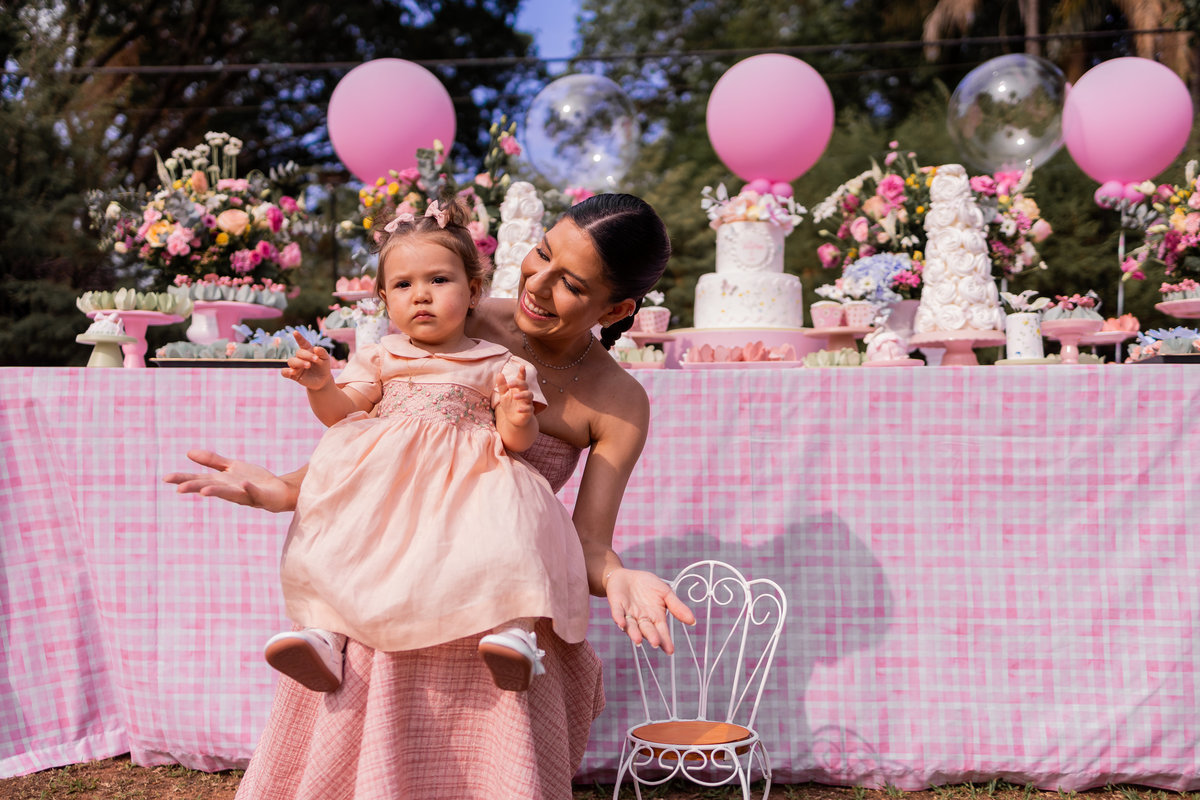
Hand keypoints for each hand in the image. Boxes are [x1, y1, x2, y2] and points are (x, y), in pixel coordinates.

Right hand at [163, 449, 298, 512]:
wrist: (279, 490)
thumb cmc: (254, 480)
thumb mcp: (231, 467)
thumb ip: (212, 461)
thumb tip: (188, 452)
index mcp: (221, 482)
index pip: (199, 479)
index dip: (183, 479)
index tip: (166, 478)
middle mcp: (230, 490)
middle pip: (210, 487)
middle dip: (195, 487)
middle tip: (179, 488)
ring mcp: (245, 494)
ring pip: (229, 494)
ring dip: (217, 492)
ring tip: (204, 491)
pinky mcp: (261, 496)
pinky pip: (255, 492)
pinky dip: (249, 488)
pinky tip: (244, 483)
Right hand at [281, 330, 332, 389]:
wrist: (323, 380)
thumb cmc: (323, 367)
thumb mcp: (326, 359)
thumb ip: (322, 352)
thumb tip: (316, 348)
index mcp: (308, 351)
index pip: (303, 343)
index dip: (299, 338)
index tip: (295, 332)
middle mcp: (300, 357)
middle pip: (299, 352)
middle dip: (307, 355)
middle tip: (316, 360)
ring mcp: (296, 366)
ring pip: (291, 361)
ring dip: (299, 362)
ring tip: (308, 365)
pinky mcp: (293, 375)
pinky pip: (284, 372)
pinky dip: (287, 371)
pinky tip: (292, 372)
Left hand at [494, 365, 534, 427]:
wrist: (513, 420)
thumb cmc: (510, 405)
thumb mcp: (503, 395)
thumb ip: (502, 385)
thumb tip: (499, 373)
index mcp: (518, 388)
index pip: (521, 379)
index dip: (522, 373)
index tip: (522, 366)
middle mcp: (524, 393)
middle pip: (525, 385)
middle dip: (518, 383)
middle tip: (509, 384)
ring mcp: (527, 402)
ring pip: (529, 395)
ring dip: (522, 395)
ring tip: (515, 397)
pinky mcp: (529, 411)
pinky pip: (529, 408)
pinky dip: (524, 409)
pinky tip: (518, 409)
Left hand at [605, 568, 695, 654]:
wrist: (627, 575)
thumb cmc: (647, 585)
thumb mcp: (665, 593)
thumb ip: (677, 607)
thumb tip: (693, 621)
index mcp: (655, 617)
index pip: (661, 632)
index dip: (665, 641)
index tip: (670, 650)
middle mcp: (642, 619)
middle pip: (647, 630)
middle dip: (651, 636)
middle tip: (656, 643)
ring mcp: (628, 614)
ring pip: (631, 626)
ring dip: (634, 633)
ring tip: (638, 640)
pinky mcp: (616, 605)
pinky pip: (617, 613)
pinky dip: (619, 618)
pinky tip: (621, 623)